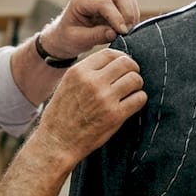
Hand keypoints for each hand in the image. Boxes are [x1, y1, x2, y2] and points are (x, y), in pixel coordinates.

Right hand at [31, 48, 146, 167]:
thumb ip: (86, 73)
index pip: (110, 53)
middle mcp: (92, 82)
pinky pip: (139, 98)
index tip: (123, 65)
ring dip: (136, 85)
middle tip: (131, 78)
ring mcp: (104, 98)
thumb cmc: (61, 115)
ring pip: (135, 79)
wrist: (57, 142)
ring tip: (131, 92)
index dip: (121, 57)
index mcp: (79, 72)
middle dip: (132, 69)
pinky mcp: (115, 115)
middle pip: (126, 63)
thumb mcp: (67, 85)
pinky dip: (139, 99)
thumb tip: (111, 63)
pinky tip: (131, 104)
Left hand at [40, 0, 140, 59]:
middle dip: (127, 13)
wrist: (64, 36)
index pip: (104, 3)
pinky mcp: (112, 1)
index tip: (122, 32)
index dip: (116, 17)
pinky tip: (126, 27)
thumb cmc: (67, 38)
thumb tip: (114, 33)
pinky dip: (132, 13)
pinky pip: (129, 1)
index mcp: (81, 0)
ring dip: (132, 12)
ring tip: (127, 30)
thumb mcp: (77, 40)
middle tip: (126, 32)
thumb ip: (95, 36)